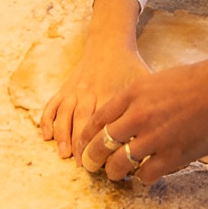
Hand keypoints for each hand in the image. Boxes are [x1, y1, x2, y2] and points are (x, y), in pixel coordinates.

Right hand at [41, 44, 149, 159]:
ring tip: (65, 155)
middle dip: (82, 145)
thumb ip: (146, 104)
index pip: (105, 123)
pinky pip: (52, 105)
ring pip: (66, 115)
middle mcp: (90, 93)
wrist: (109, 42)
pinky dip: (48, 120)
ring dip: (64, 136)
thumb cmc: (129, 65)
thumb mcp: (142, 81)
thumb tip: (159, 131)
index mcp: (110, 93)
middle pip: (83, 121)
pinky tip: (47, 137)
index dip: (104, 143)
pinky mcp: (65, 87)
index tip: (106, 162)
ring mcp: (75, 90)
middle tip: (84, 166)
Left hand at [78, 59, 207, 183]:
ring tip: (117, 174)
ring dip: (115, 172)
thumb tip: (128, 114)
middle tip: (91, 166)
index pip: (98, 120)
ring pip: (118, 165)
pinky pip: (145, 175)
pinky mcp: (171, 157)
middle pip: (101, 145)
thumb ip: (140, 98)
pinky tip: (146, 174)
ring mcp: (153, 139)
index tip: (84, 144)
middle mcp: (138, 117)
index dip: (87, 136)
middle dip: (92, 159)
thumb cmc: (199, 81)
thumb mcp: (159, 80)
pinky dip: (143, 177)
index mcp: (133, 94)